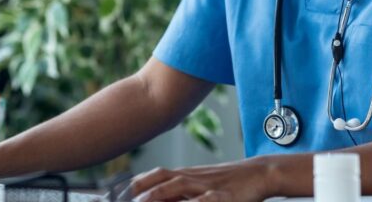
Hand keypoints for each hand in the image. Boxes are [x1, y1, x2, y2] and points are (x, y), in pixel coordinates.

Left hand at [129, 158, 273, 201]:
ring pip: (178, 186)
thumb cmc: (226, 184)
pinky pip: (207, 200)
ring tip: (142, 201)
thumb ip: (176, 195)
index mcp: (184, 175)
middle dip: (139, 188)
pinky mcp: (224, 196)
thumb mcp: (198, 188)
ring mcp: (206, 185)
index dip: (133, 184)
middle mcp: (191, 178)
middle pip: (160, 178)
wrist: (258, 173)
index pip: (152, 177)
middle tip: (120, 197)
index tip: (113, 192)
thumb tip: (152, 199)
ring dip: (157, 194)